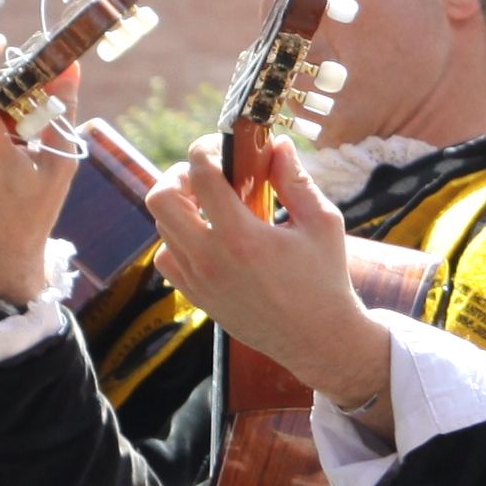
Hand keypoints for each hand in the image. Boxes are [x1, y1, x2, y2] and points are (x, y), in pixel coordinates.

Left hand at [141, 140, 384, 405]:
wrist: (317, 339)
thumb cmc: (325, 279)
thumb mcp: (322, 223)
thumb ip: (295, 180)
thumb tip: (277, 145)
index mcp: (242, 237)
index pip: (200, 174)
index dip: (207, 148)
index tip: (224, 146)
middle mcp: (210, 259)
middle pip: (160, 198)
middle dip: (179, 175)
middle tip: (208, 176)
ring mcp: (198, 280)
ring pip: (162, 226)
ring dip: (183, 206)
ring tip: (215, 204)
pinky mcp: (196, 296)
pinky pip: (166, 257)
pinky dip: (179, 239)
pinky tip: (209, 237)